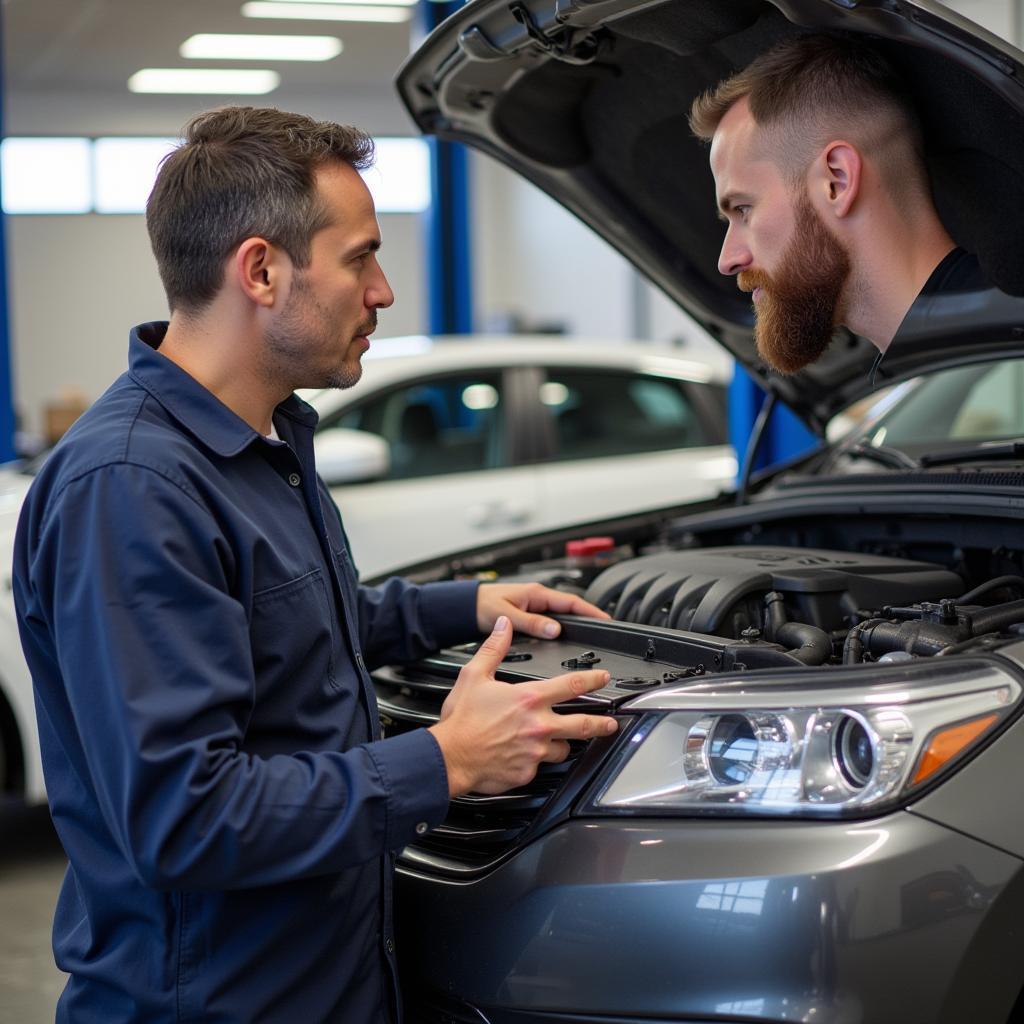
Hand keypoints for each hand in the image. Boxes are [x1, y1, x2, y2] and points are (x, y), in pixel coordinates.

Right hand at [429, 616, 617, 796]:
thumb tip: (503, 626)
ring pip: (563, 749)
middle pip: (582, 724)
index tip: (603, 678)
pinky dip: (536, 761)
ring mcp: (535, 751)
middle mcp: (538, 725)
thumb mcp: (475, 675)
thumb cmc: (461, 720)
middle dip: (601, 723)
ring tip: (560, 743)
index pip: (571, 686)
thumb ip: (494, 649)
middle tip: (610, 723)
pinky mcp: (527, 772)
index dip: (592, 680)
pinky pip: (540, 766)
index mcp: (529, 699)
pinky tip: (526, 757)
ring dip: (563, 744)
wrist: (449, 757)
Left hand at [476, 581, 609, 638]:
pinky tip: (565, 636)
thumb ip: (531, 623)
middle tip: (605, 630)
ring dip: (575, 623)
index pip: (571, 601)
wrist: (465, 606)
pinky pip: (551, 620)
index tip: (605, 619)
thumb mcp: (508, 616)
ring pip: (561, 614)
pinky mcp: (529, 613)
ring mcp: (534, 605)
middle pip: (570, 608)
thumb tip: (555, 630)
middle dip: (588, 617)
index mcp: (536, 593)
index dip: (590, 610)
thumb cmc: (482, 605)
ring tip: (590, 634)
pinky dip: (562, 627)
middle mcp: (538, 597)